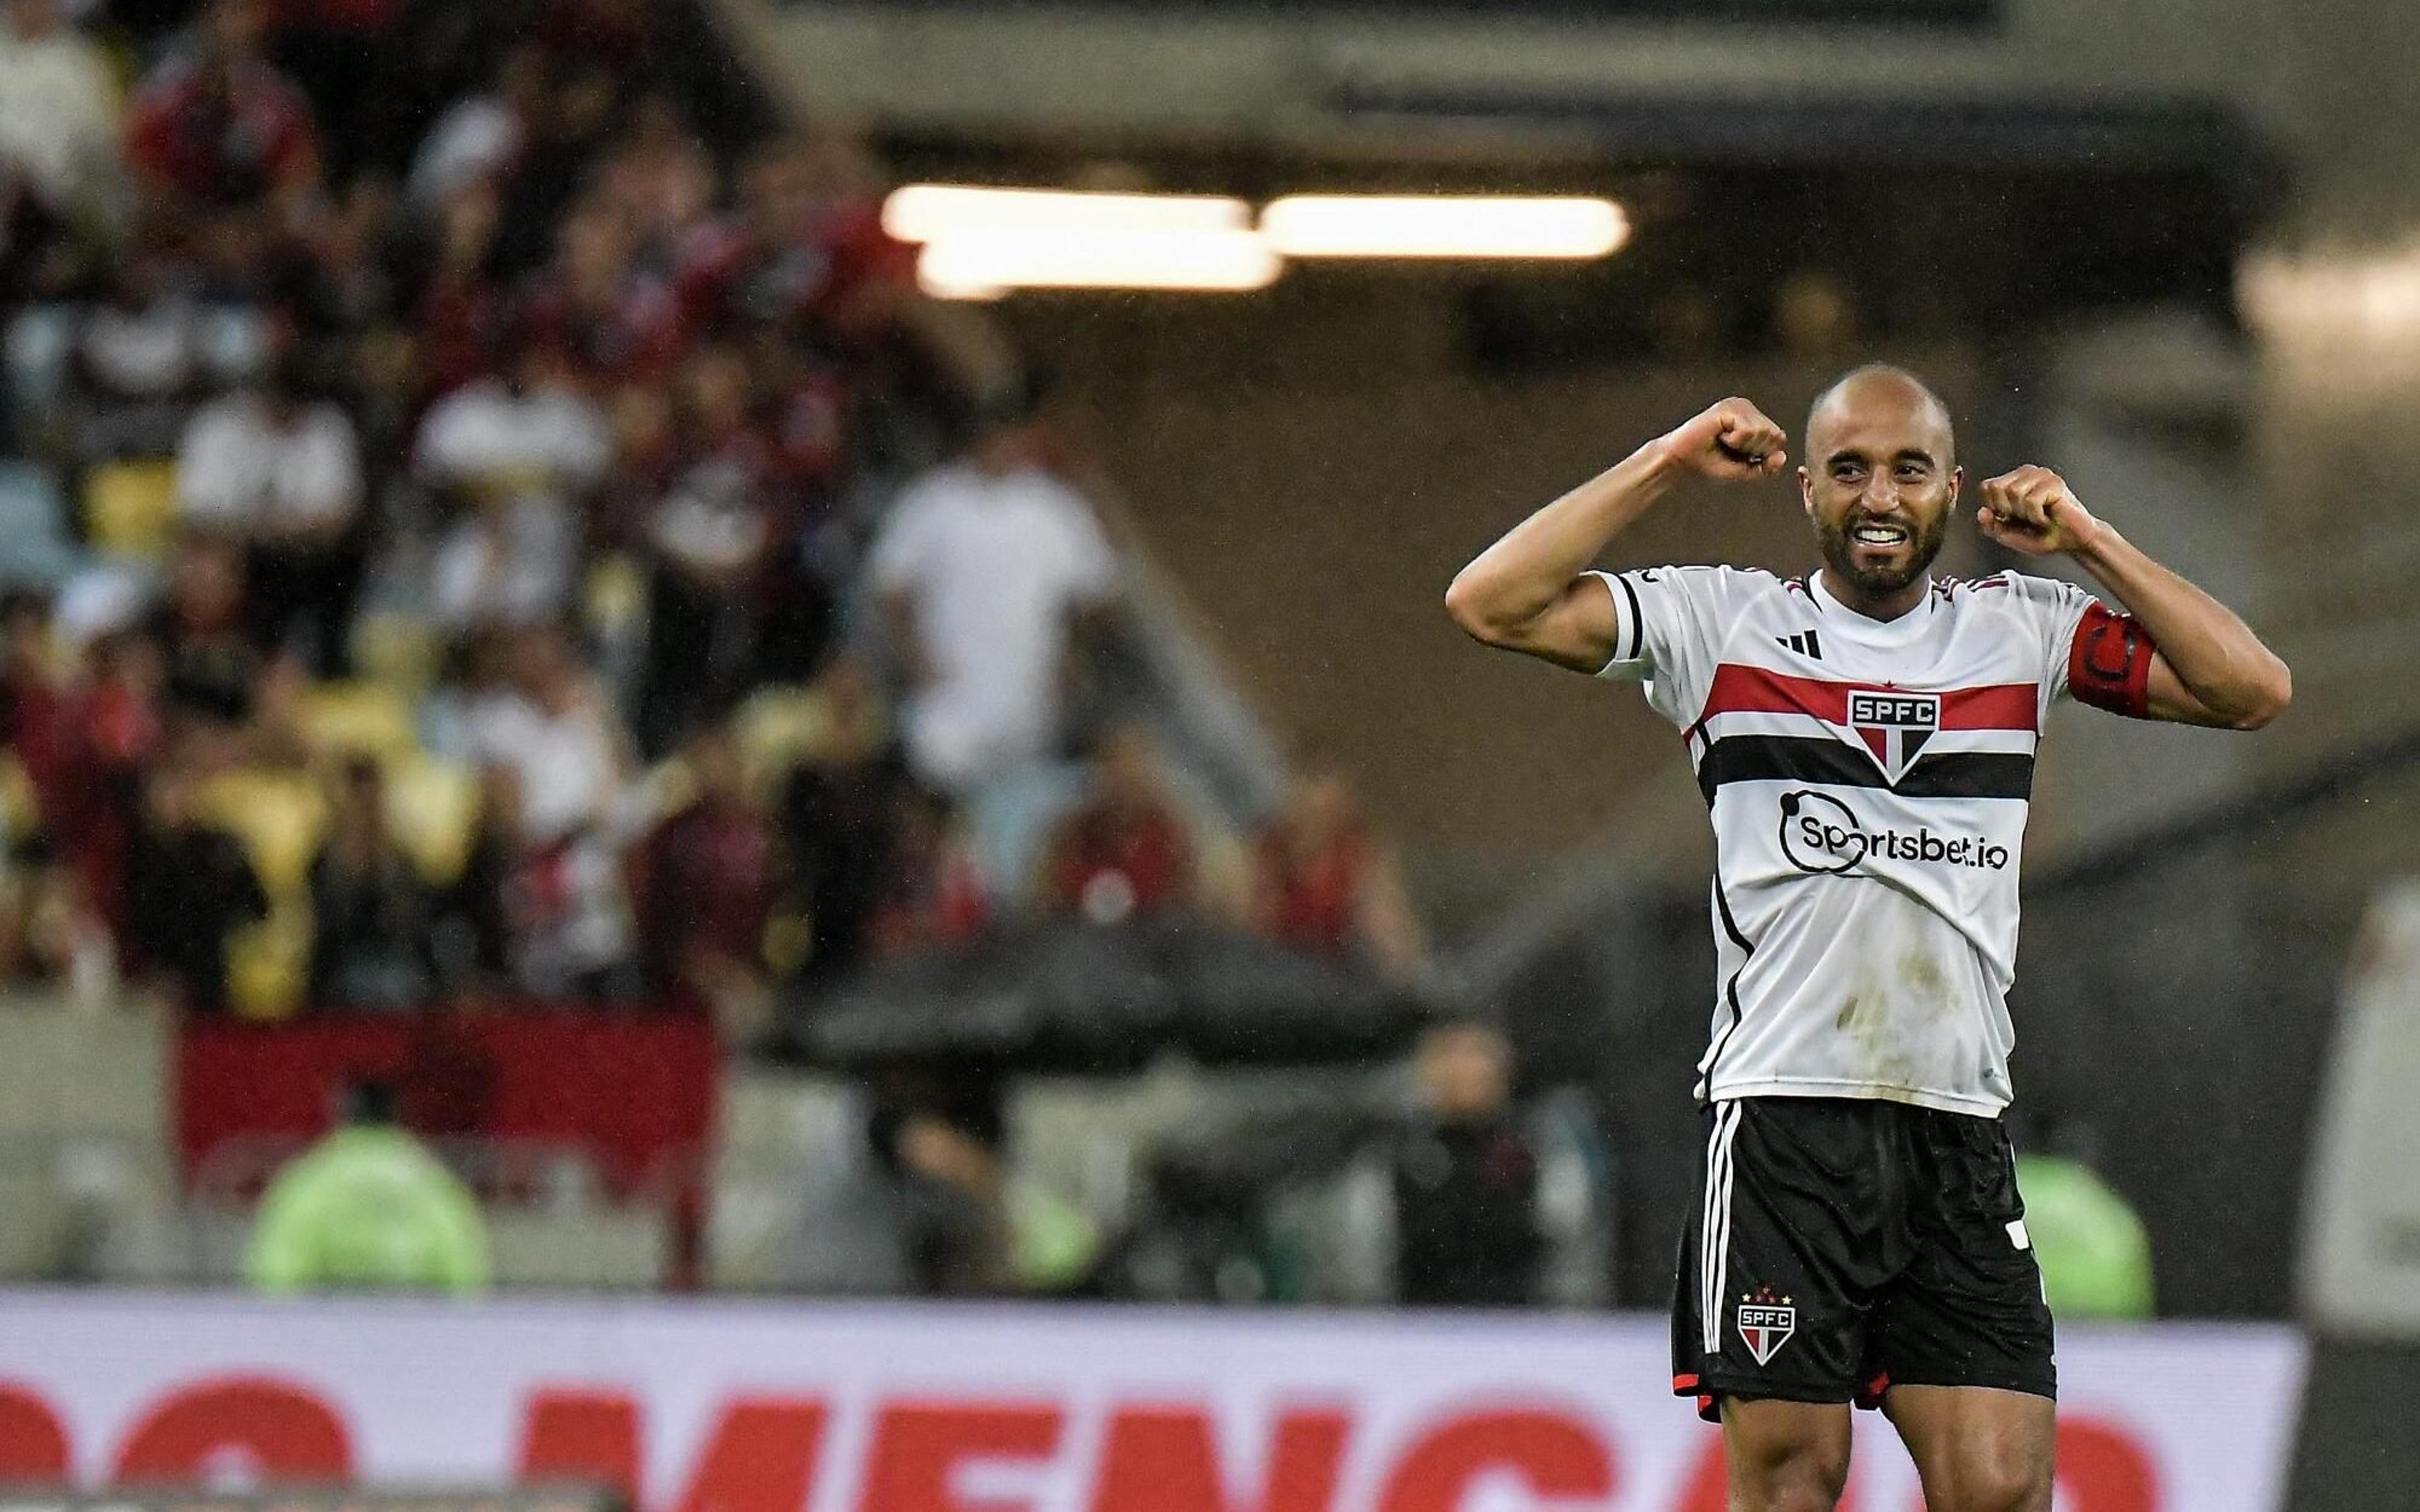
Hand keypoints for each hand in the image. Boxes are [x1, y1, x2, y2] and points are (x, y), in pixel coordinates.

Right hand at [1661, 398, 1789, 481]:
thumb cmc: (1708, 462)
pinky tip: (1720, 436)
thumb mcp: (1743, 470)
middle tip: (1730, 448)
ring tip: (1724, 441)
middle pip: (1774, 435)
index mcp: (1753, 418)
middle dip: (1754, 450)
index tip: (1740, 455)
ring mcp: (1738, 405)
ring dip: (1742, 446)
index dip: (1763, 454)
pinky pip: (1747, 430)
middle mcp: (1748, 408)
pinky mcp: (1729, 408)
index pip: (1779, 437)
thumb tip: (1782, 457)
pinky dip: (1735, 441)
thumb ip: (1765, 467)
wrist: (1681, 460)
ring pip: (1762, 432)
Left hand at [1977, 466, 2105, 555]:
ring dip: (2024, 514)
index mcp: (2013, 481)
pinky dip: (2036, 516)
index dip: (1993, 507)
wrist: (2072, 542)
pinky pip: (2031, 500)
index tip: (2010, 518)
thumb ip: (1991, 526)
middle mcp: (2027, 473)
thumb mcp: (2009, 535)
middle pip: (1996, 487)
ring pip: (2013, 492)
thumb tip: (1981, 512)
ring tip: (2038, 517)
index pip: (1986, 486)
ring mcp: (2041, 475)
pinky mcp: (2054, 483)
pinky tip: (2046, 518)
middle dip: (2007, 510)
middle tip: (2026, 518)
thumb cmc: (2044, 535)